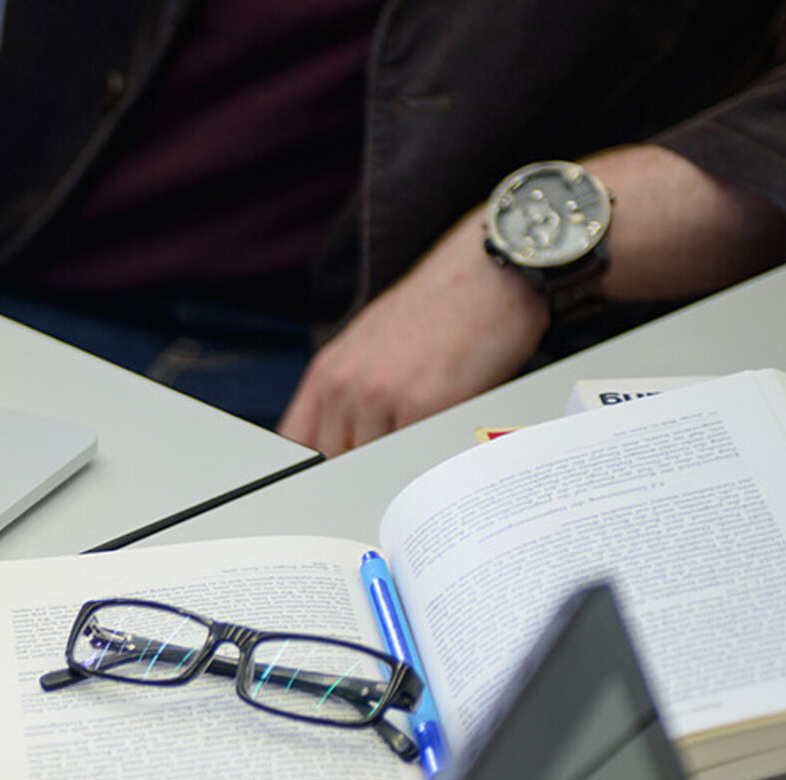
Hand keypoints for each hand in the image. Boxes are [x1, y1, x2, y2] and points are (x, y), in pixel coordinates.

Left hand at [278, 144, 785, 455]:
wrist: (490, 270)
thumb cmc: (440, 308)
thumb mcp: (374, 343)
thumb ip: (352, 392)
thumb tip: (343, 446)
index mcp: (328, 372)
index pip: (295, 444)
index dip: (308, 475)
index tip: (322, 496)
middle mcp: (346, 385)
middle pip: (333, 464)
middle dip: (356, 484)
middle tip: (381, 504)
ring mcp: (382, 396)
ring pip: (373, 468)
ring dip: (395, 484)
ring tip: (421, 492)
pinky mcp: (425, 404)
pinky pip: (414, 459)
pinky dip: (427, 473)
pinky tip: (443, 473)